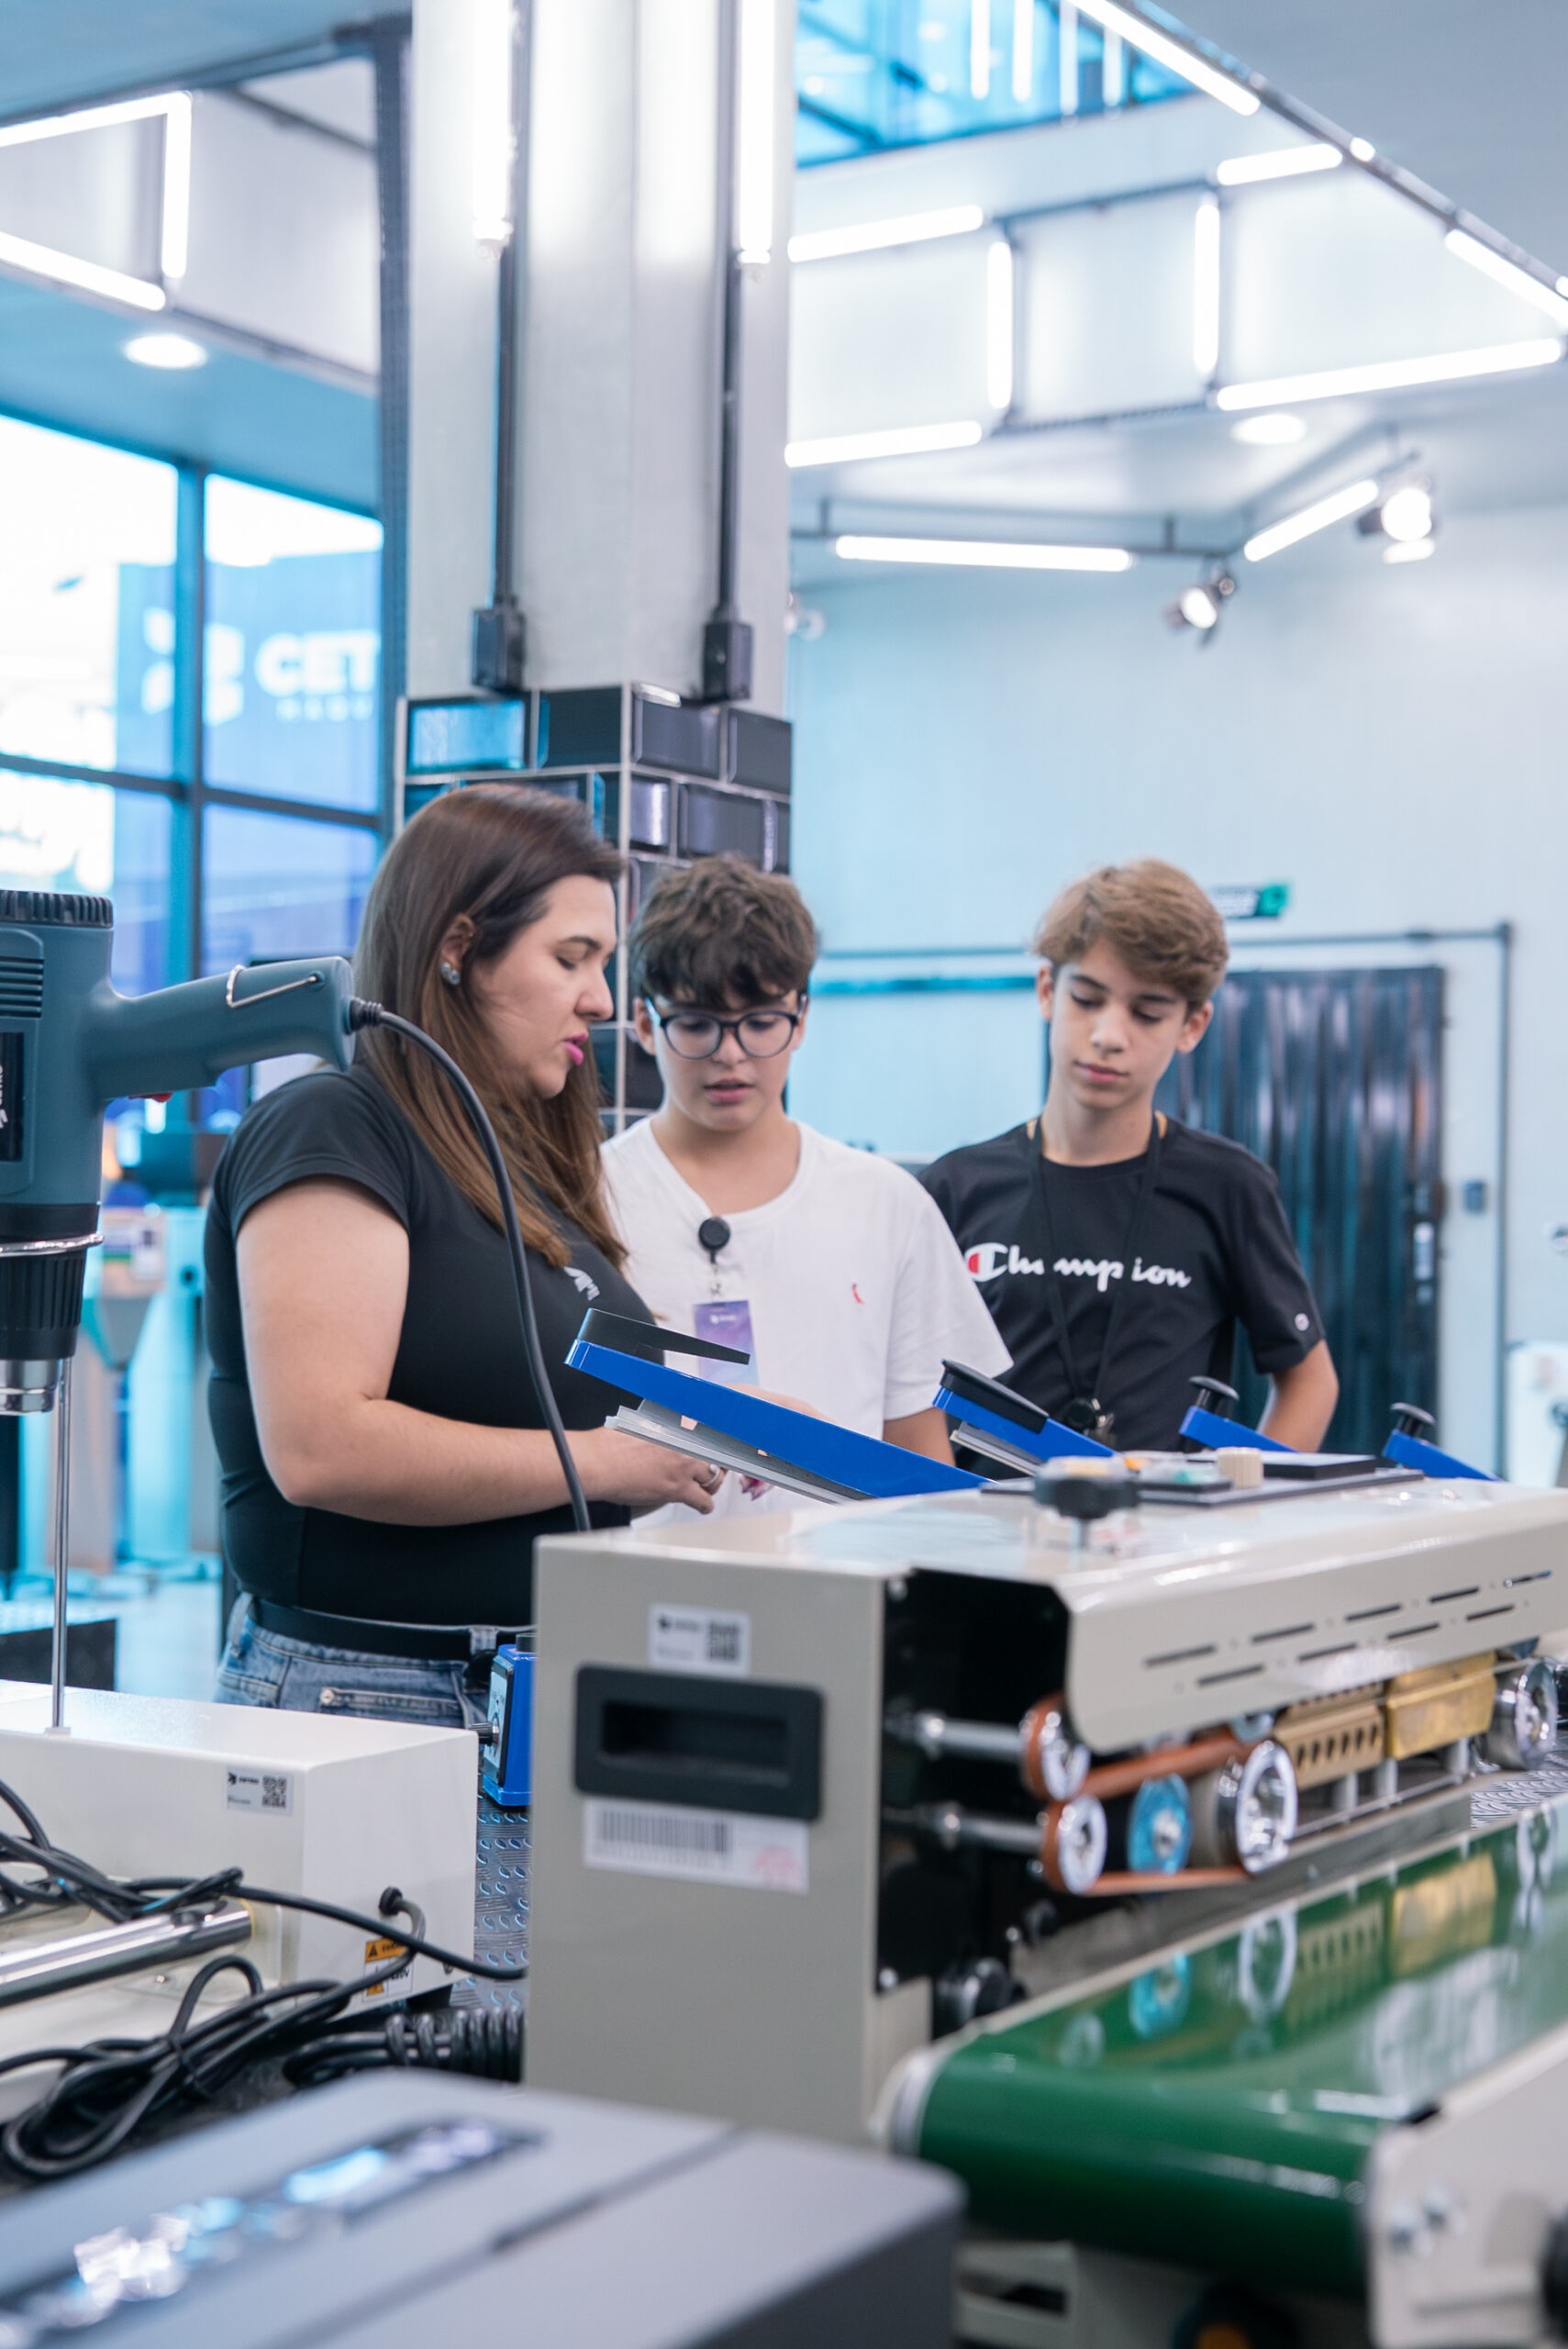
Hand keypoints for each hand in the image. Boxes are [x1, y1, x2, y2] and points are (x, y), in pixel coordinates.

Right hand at [575, 1428, 724, 1513]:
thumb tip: (662, 1440)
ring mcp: (684, 1467)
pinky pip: (704, 1501)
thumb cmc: (609, 1446)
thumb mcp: (639, 1428)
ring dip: (710, 1486)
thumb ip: (658, 1434)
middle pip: (715, 1458)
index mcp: (676, 1427)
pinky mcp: (678, 1488)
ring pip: (713, 1479)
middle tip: (707, 1473)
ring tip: (704, 1489)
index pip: (708, 1436)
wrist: (598, 1462)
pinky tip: (701, 1505)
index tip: (708, 1453)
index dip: (709, 1448)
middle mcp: (685, 1445)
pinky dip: (704, 1505)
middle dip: (712, 1467)